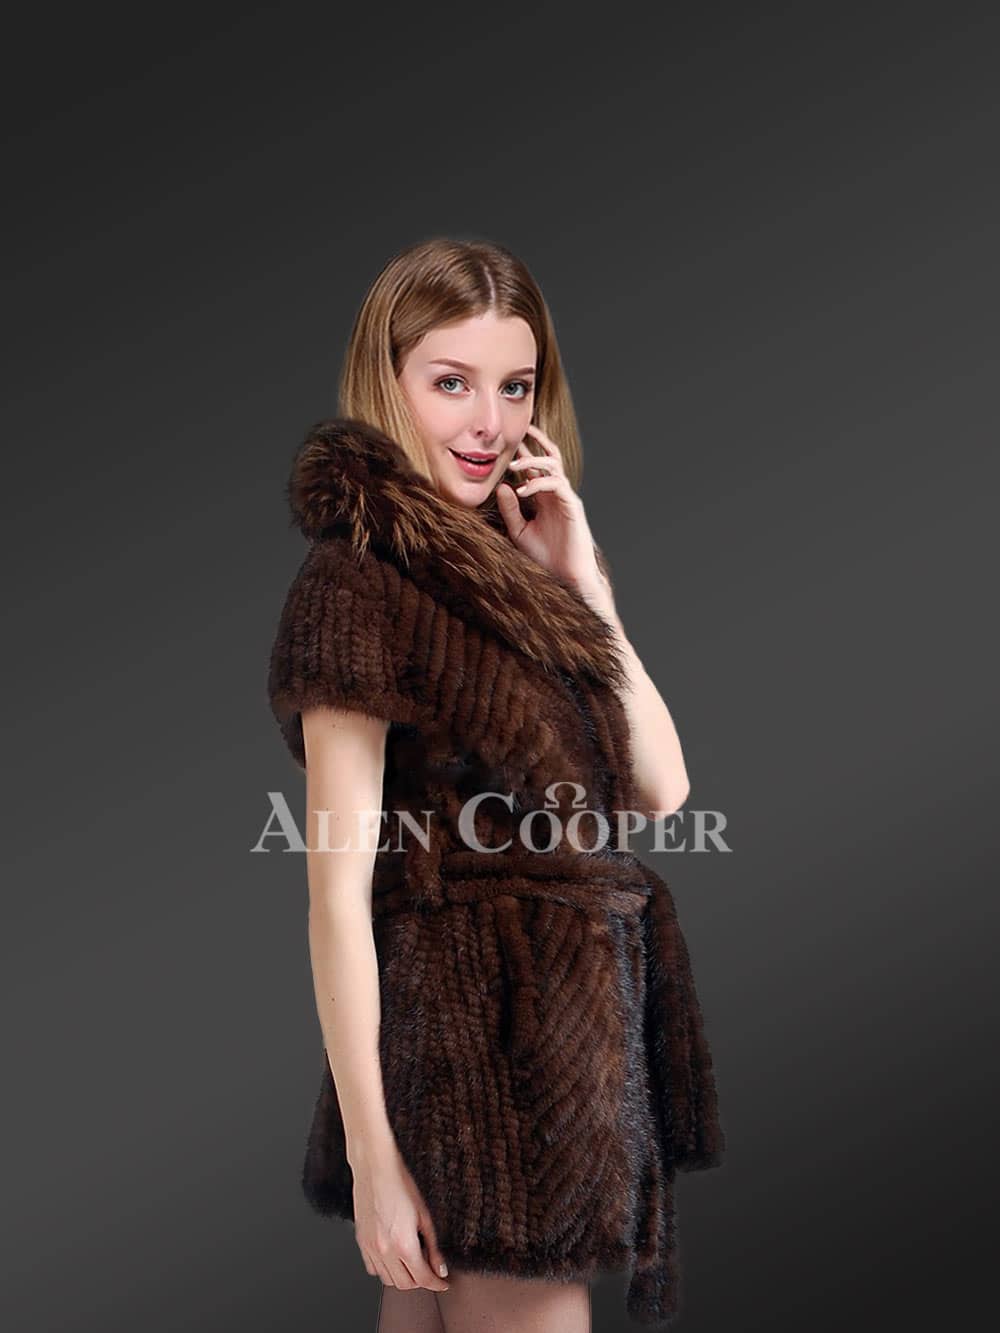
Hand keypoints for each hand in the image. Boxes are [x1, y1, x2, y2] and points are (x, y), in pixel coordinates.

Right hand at [352, 1143, 449, 1292]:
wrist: (374, 1167)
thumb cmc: (399, 1183)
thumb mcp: (424, 1214)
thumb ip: (433, 1246)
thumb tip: (439, 1267)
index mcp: (403, 1244)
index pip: (422, 1278)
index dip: (436, 1283)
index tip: (442, 1282)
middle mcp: (384, 1250)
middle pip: (405, 1284)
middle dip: (420, 1281)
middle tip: (430, 1270)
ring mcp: (370, 1248)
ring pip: (387, 1280)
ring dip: (402, 1278)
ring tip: (412, 1263)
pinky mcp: (360, 1242)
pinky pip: (372, 1269)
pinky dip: (385, 1270)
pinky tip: (394, 1258)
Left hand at [494, 423, 603, 593]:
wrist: (564, 577)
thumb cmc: (545, 557)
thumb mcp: (519, 531)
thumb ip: (510, 509)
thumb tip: (501, 486)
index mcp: (544, 496)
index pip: (535, 467)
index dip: (523, 451)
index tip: (505, 440)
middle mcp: (556, 493)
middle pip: (549, 457)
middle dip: (535, 441)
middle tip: (518, 431)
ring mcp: (566, 497)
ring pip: (554, 466)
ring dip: (533, 462)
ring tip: (513, 466)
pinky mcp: (573, 506)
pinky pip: (557, 485)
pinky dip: (539, 483)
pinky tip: (523, 490)